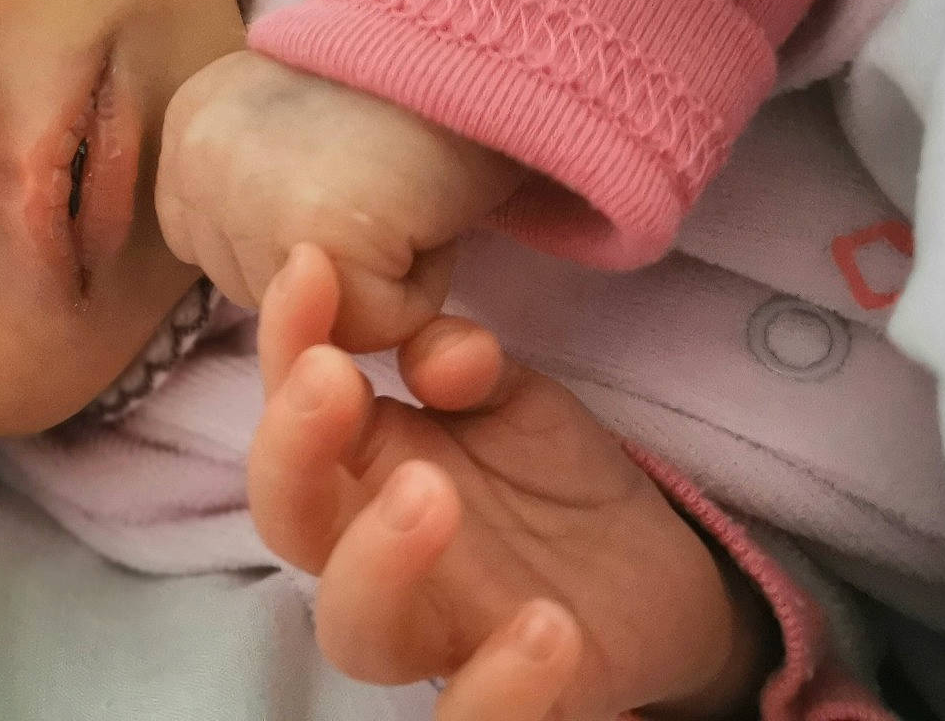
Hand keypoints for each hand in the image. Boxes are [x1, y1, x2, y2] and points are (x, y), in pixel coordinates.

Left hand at [156, 49, 523, 351]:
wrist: (467, 40)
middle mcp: (194, 158)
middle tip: (377, 190)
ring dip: (366, 283)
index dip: (289, 238)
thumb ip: (255, 185)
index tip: (339, 181)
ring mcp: (242, 199)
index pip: (210, 247)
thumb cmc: (402, 89)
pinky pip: (365, 326)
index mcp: (188, 125)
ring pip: (304, 315)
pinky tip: (420, 220)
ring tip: (397, 201)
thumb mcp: (292, 125)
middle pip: (248, 288)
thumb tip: (270, 272)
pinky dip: (412, 296)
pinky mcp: (308, 240)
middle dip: (320, 266)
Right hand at [247, 245, 774, 719]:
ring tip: (431, 490)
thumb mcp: (516, 401)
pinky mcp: (511, 695)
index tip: (312, 265)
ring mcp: (435, 631)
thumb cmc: (554, 480)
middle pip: (289, 521)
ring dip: (375, 561)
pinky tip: (549, 626)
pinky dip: (498, 688)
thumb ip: (468, 369)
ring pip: (355, 632)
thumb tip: (431, 355)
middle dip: (292, 448)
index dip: (288, 337)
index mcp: (363, 466)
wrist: (656, 572)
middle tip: (337, 379)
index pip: (294, 406)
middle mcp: (374, 551)